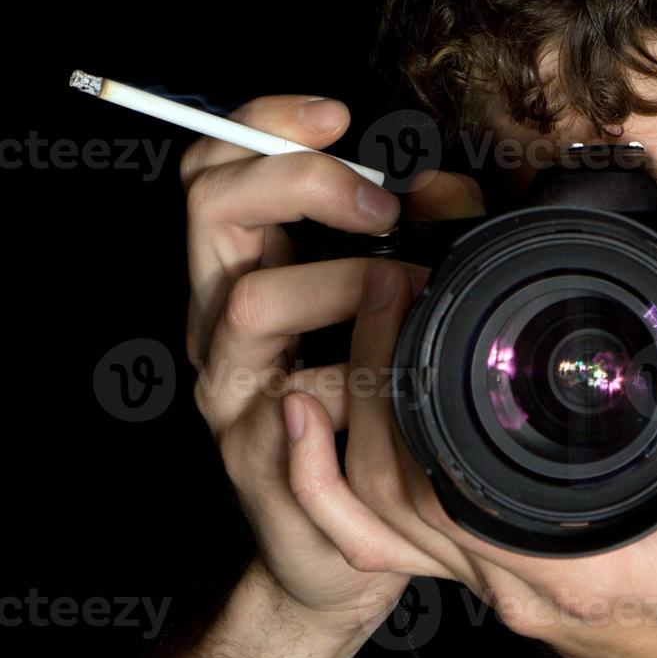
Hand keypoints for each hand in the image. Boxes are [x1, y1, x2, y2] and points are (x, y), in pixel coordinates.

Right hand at [178, 95, 477, 657]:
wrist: (337, 543)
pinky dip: (348, 381)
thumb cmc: (370, 409)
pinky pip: (287, 402)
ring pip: (248, 302)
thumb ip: (414, 236)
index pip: (219, 166)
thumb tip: (442, 184)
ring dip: (340, 284)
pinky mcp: (252, 456)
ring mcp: (228, 388)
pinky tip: (388, 378)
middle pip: (213, 205)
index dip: (265, 122)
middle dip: (302, 183)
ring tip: (403, 295)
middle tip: (380, 208)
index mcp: (245, 268)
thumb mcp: (394, 304)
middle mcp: (217, 318)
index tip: (338, 115)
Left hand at [280, 176, 656, 657]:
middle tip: (379, 288)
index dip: (405, 394)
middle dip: (368, 376)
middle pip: (388, 487)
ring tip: (366, 326)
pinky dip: (356, 476)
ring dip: (355, 419)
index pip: (444, 484)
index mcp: (578, 564)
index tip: (410, 303)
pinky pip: (398, 534)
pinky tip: (353, 416)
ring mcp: (499, 581)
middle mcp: (519, 578)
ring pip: (379, 512)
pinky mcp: (500, 573)